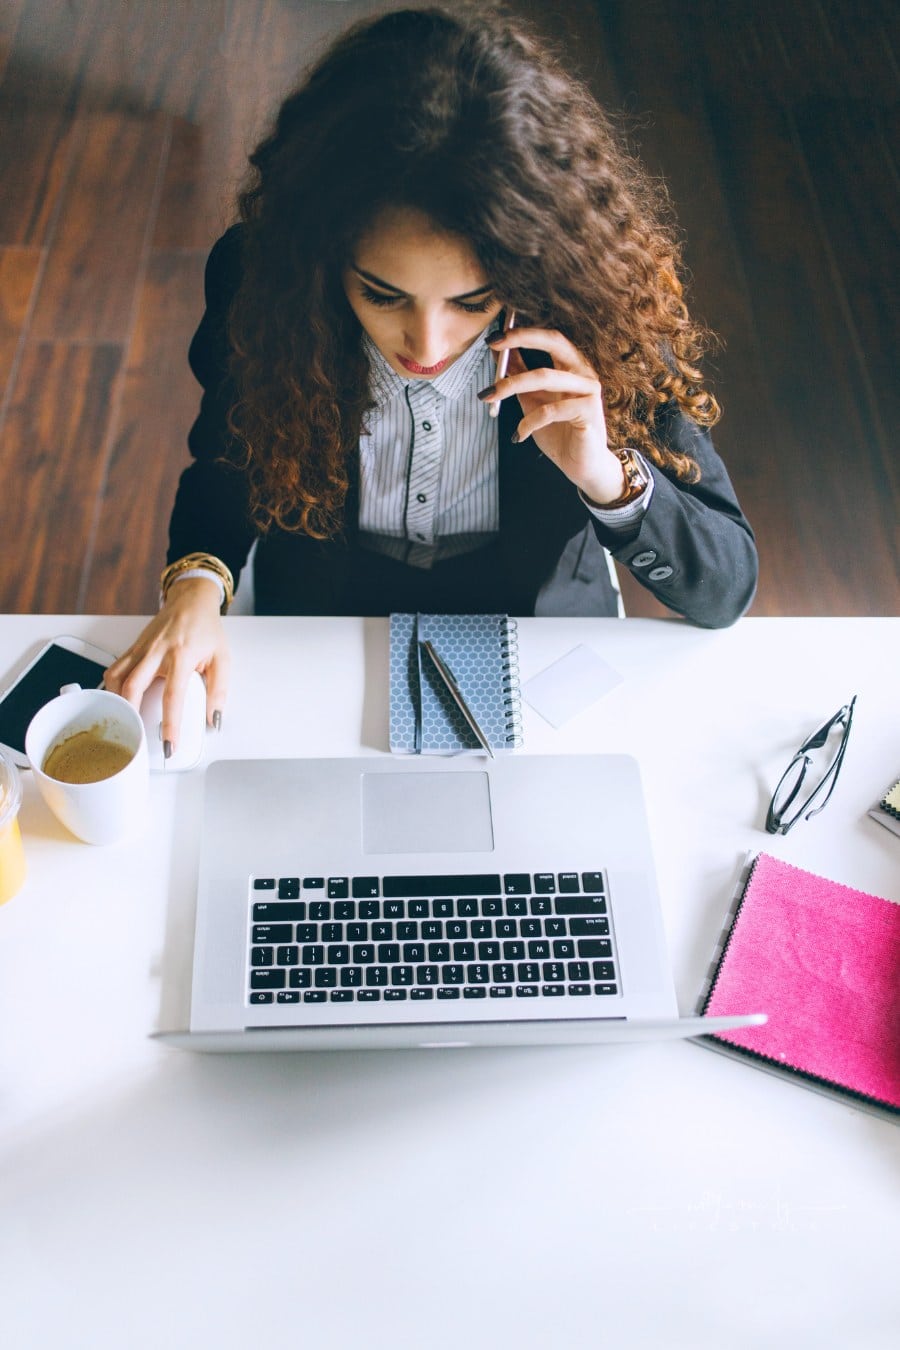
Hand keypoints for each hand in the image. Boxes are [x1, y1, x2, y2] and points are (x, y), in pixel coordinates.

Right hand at [103, 578, 228, 749]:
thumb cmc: (205, 628)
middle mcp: (156, 652)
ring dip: (117, 701)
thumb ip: (219, 690)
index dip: (170, 724)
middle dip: (131, 715)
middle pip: (133, 687)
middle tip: (137, 737)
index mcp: (181, 655)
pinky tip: (118, 698)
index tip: (170, 744)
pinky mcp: (132, 648)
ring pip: (117, 678)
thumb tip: (214, 718)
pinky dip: (112, 686)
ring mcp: (141, 649)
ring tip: (124, 720)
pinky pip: (114, 669)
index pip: (173, 696)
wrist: (191, 600)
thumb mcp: (221, 658)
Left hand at [483, 327, 627, 503]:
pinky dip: (528, 422)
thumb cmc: (560, 433)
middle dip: (522, 339)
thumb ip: (521, 378)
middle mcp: (584, 372)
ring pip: (546, 377)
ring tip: (489, 397)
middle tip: (494, 344)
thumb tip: (499, 354)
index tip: (494, 337)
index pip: (550, 338)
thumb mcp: (534, 402)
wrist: (582, 467)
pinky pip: (551, 410)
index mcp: (572, 366)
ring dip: (511, 385)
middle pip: (554, 343)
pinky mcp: (589, 411)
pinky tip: (519, 434)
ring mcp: (589, 390)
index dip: (523, 333)